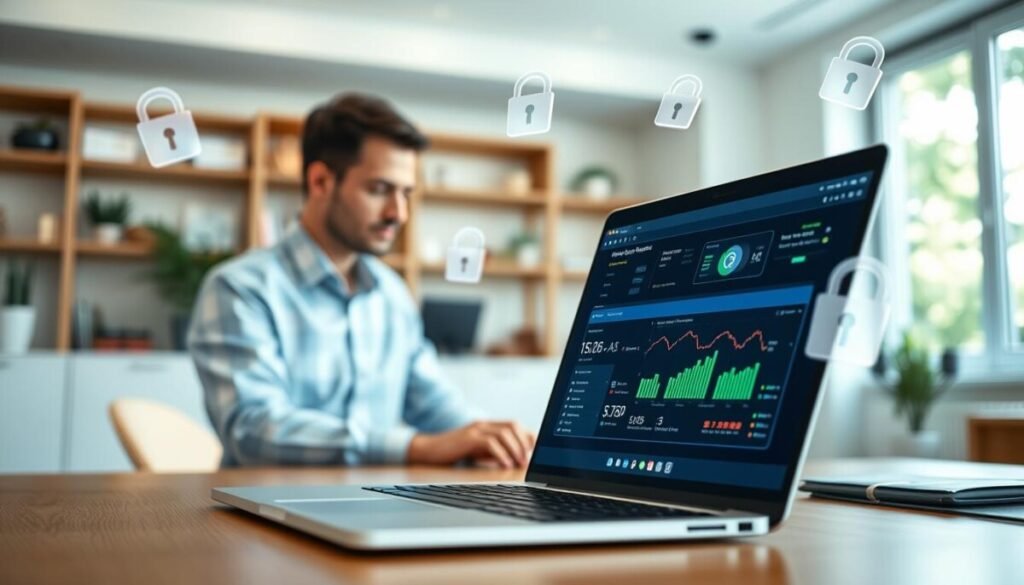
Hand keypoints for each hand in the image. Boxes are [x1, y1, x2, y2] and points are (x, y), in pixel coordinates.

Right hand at [407, 421, 535, 468]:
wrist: (428, 451)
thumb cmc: (454, 452)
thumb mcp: (478, 451)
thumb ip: (494, 451)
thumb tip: (516, 460)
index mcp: (488, 425)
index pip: (514, 424)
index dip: (527, 436)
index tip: (534, 451)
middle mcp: (483, 424)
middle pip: (513, 425)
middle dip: (524, 443)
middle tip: (528, 460)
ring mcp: (475, 429)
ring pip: (504, 433)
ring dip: (515, 449)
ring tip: (520, 464)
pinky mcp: (468, 438)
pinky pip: (490, 443)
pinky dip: (501, 454)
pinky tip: (505, 465)